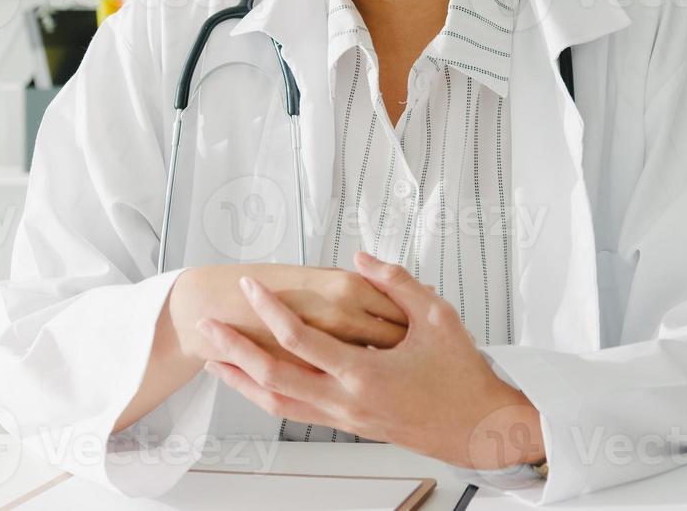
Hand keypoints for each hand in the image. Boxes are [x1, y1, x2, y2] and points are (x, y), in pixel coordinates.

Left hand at [196, 251, 545, 469]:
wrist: (479, 428)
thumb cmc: (463, 377)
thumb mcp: (437, 317)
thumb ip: (396, 283)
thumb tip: (362, 258)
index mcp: (365, 372)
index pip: (300, 338)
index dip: (269, 309)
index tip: (249, 287)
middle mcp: (347, 400)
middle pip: (273, 377)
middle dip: (235, 351)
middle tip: (208, 327)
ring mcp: (345, 417)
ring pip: (278, 403)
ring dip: (243, 381)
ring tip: (216, 359)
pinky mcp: (349, 425)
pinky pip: (296, 412)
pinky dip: (268, 396)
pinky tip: (256, 382)